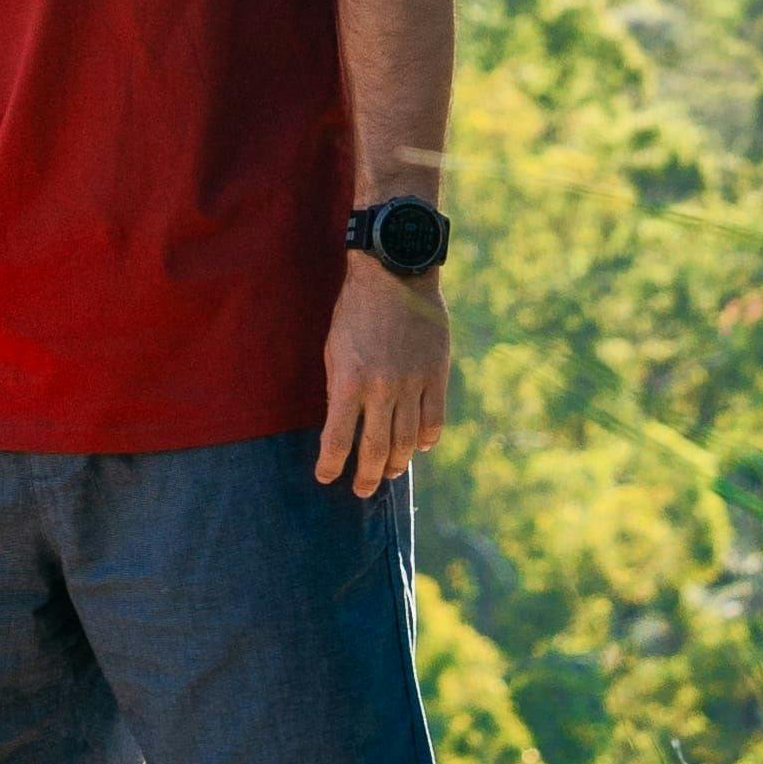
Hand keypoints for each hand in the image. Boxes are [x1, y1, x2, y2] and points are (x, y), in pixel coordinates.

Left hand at [314, 257, 448, 497]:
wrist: (395, 274)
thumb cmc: (355, 310)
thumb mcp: (333, 348)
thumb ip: (339, 388)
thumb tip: (343, 425)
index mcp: (349, 382)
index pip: (337, 440)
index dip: (330, 465)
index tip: (325, 477)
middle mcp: (382, 389)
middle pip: (375, 450)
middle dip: (366, 477)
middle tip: (362, 489)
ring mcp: (413, 384)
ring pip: (407, 442)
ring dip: (396, 463)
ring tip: (389, 471)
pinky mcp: (437, 375)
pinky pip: (434, 420)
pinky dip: (427, 439)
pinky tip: (419, 446)